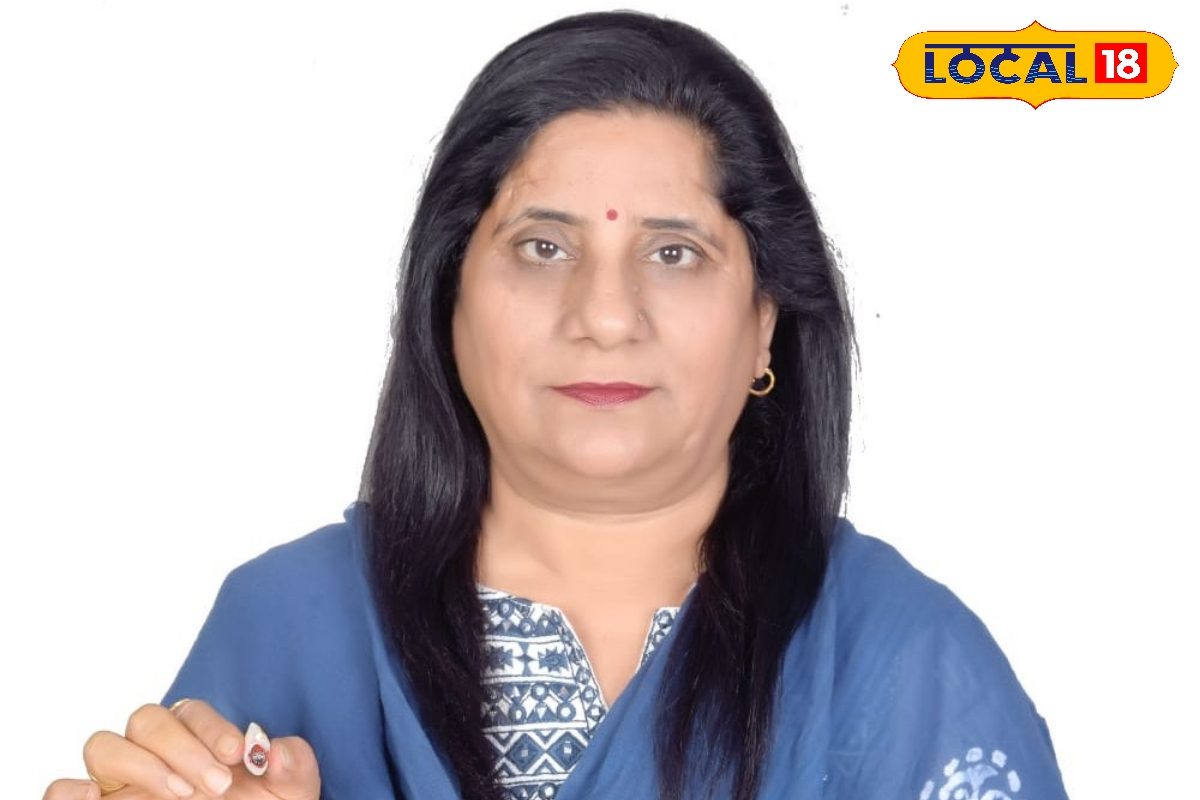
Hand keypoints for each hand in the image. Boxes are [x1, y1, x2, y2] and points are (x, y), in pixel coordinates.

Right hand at [42, 698, 320, 799]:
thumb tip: (275, 749)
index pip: (189, 710)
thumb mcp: (288, 796)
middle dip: (182, 747)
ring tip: (181, 796)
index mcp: (193, 741)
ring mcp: (119, 784)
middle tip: (217, 784)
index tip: (239, 754)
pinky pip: (60, 790)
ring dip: (142, 764)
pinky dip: (69, 790)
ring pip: (103, 746)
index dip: (213, 728)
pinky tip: (97, 799)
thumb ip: (292, 767)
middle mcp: (151, 756)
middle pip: (146, 719)